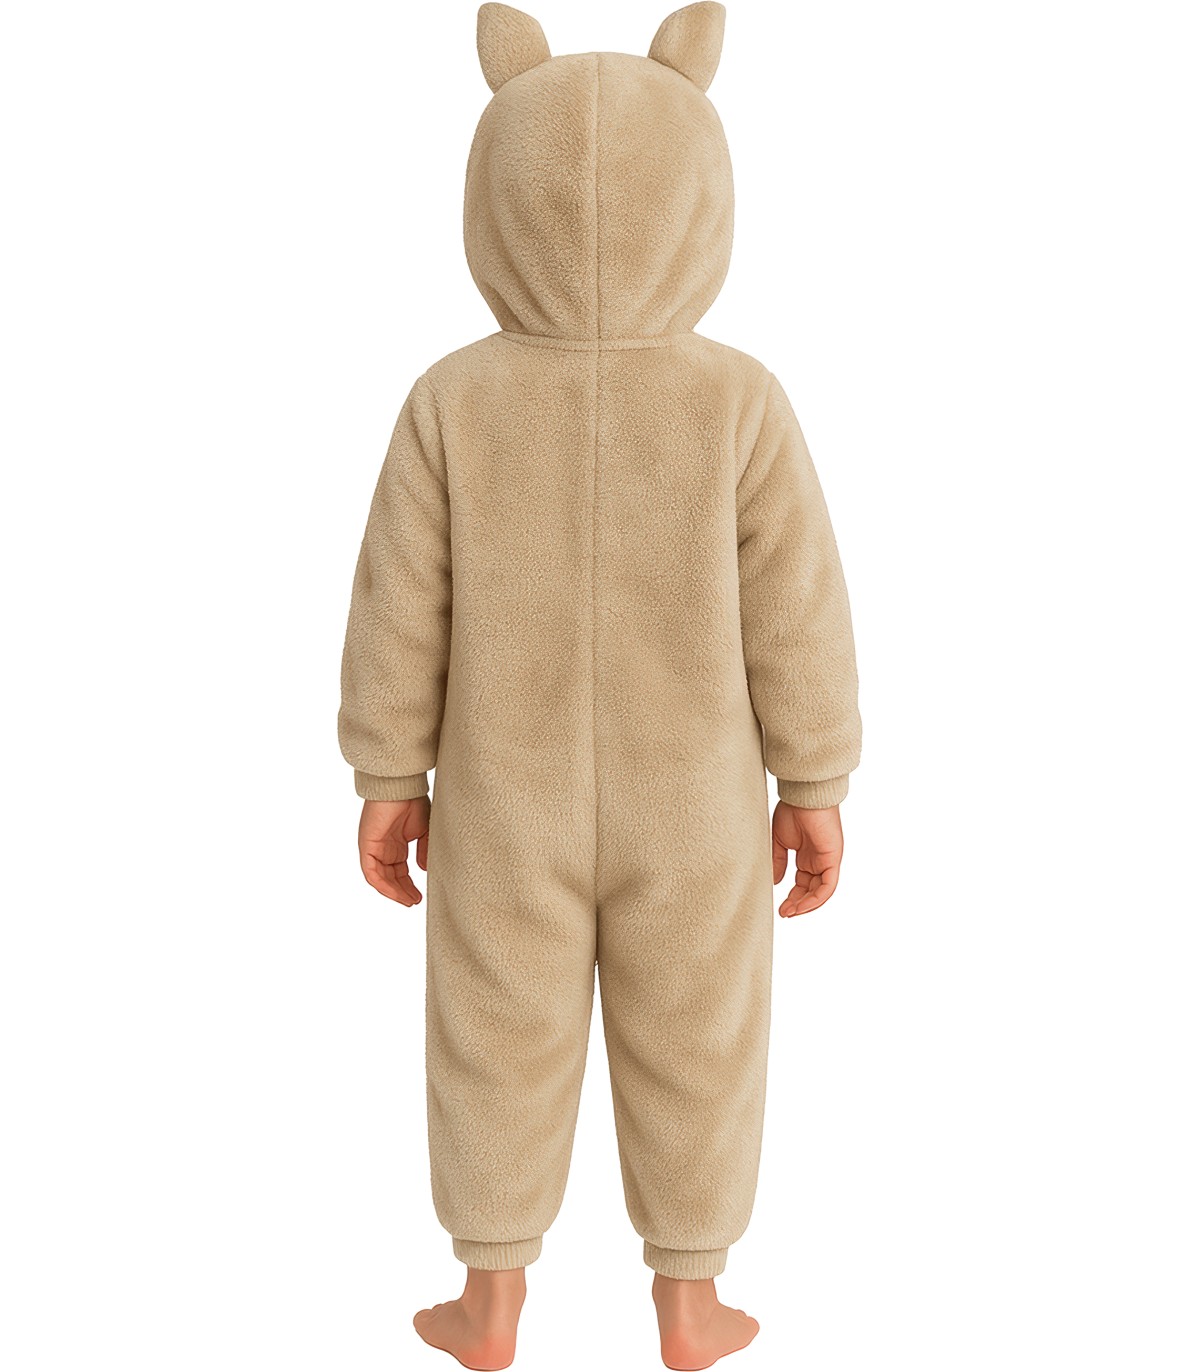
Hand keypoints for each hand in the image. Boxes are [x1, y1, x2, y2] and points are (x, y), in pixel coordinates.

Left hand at [358, 797, 430, 904]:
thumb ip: (424, 851)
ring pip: (380, 878)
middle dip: (402, 891)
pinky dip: (383, 885)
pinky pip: (371, 873)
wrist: (401, 787)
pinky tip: (396, 893)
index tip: (420, 896)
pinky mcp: (367, 846)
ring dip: (394, 892)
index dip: (409, 885)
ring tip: (408, 900)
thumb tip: (424, 870)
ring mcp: (374, 847)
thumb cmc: (412, 801)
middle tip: (415, 901)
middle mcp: (383, 848)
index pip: (400, 871)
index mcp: (396, 844)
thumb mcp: (424, 831)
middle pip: (390, 877)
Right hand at [771, 801, 843, 916]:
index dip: (792, 897)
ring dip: (806, 905)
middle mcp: (819, 860)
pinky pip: (828, 886)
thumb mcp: (780, 841)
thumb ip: (778, 862)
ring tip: (790, 912)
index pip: (803, 883)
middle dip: (798, 904)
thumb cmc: (792, 810)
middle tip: (784, 913)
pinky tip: (801, 906)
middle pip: (811, 890)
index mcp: (807, 855)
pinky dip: (816, 899)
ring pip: (821, 892)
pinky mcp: (833, 859)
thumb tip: (774, 883)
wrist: (803, 796)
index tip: (779, 907)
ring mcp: (827, 860)